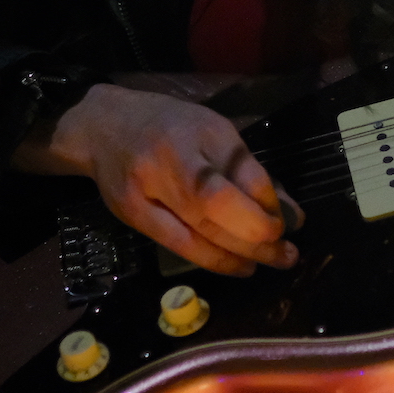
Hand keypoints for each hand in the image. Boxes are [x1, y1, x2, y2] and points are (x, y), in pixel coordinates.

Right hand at [14, 83, 301, 276]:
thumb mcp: (214, 133)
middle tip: (288, 254)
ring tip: (272, 263)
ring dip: (240, 253)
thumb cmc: (170, 127)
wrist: (103, 127)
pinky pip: (178, 245)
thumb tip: (290, 214)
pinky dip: (212, 260)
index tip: (288, 219)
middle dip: (258, 235)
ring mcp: (146, 187)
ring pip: (198, 229)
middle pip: (217, 202)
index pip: (241, 168)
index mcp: (200, 129)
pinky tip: (237, 266)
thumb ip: (248, 171)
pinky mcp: (132, 215)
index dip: (267, 200)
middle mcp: (171, 156)